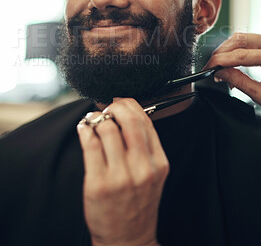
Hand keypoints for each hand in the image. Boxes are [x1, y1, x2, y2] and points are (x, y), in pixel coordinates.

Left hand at [77, 97, 168, 245]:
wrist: (127, 238)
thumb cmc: (138, 204)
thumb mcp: (152, 175)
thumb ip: (145, 146)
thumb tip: (127, 114)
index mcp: (159, 163)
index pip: (146, 122)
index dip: (130, 105)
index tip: (120, 102)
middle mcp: (142, 168)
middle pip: (129, 121)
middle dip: (115, 106)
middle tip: (107, 107)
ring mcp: (120, 177)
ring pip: (107, 130)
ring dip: (96, 119)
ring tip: (92, 121)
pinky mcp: (99, 184)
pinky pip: (90, 145)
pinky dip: (85, 130)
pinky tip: (84, 129)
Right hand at [204, 32, 260, 104]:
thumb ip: (241, 82)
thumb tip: (221, 73)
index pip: (241, 54)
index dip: (221, 61)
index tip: (209, 68)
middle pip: (240, 40)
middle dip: (222, 52)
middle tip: (211, 66)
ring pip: (244, 38)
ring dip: (228, 49)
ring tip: (221, 66)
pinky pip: (251, 42)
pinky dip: (238, 49)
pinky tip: (233, 62)